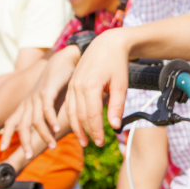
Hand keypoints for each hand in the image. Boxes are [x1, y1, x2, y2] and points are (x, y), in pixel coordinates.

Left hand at [2, 46, 79, 155]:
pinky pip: (46, 109)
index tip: (3, 150)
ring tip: (52, 146)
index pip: (11, 122)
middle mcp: (28, 101)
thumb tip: (48, 131)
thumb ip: (45, 116)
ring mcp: (37, 96)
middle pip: (21, 125)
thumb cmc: (58, 83)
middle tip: (28, 156)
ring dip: (43, 135)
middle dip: (23, 142)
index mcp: (26, 104)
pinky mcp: (48, 91)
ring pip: (35, 120)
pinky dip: (51, 121)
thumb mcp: (48, 101)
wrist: (64, 61)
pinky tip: (56, 129)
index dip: (6, 135)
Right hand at [66, 30, 130, 147]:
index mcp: (90, 86)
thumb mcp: (121, 84)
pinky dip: (72, 117)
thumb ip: (117, 106)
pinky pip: (68, 104)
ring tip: (84, 141)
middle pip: (79, 116)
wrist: (107, 44)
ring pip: (71, 112)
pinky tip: (79, 126)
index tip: (101, 142)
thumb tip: (115, 126)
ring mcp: (72, 84)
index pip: (91, 115)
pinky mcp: (71, 84)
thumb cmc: (117, 63)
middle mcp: (77, 86)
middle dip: (87, 132)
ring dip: (77, 128)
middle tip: (95, 144)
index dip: (96, 131)